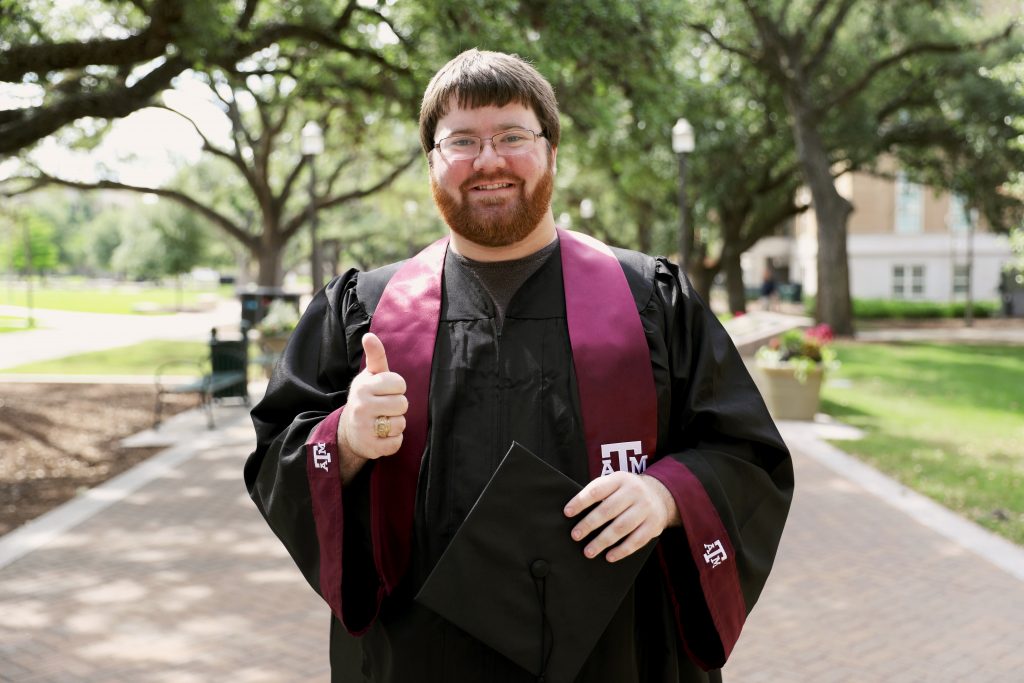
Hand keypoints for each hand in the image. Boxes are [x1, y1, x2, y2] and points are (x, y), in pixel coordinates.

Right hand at [338, 333, 407, 466]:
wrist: (349, 431)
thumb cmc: (367, 398)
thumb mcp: (370, 376)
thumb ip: (375, 356)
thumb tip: (369, 335)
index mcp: (364, 386)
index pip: (400, 384)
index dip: (397, 389)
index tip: (386, 391)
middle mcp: (361, 406)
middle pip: (402, 404)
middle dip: (397, 407)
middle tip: (384, 408)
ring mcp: (364, 428)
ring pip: (400, 424)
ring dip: (396, 424)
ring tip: (382, 421)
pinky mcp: (370, 447)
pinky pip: (396, 443)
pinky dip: (393, 441)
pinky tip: (381, 436)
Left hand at [563, 473, 677, 562]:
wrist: (660, 495)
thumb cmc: (627, 492)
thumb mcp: (615, 483)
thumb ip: (599, 492)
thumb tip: (573, 511)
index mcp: (620, 479)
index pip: (597, 490)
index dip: (581, 501)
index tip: (567, 513)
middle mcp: (635, 492)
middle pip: (608, 510)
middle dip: (589, 524)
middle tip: (575, 535)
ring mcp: (646, 508)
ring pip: (621, 527)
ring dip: (603, 541)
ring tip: (589, 551)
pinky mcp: (653, 525)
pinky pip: (636, 540)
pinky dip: (622, 550)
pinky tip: (609, 556)